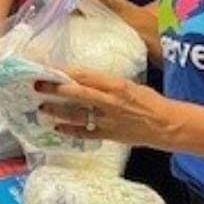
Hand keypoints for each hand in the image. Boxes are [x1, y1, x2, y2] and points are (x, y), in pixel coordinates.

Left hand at [35, 66, 175, 148]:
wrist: (166, 124)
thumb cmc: (148, 101)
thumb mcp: (128, 85)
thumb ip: (105, 83)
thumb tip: (81, 79)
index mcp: (116, 84)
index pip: (85, 75)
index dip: (65, 71)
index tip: (49, 68)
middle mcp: (110, 101)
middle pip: (77, 93)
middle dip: (55, 89)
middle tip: (37, 85)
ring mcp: (108, 119)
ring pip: (77, 114)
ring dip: (57, 111)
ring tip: (42, 107)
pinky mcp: (109, 135)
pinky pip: (86, 133)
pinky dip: (70, 131)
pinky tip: (57, 128)